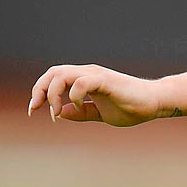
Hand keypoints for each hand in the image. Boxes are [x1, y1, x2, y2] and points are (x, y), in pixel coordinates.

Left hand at [28, 64, 161, 125]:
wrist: (153, 103)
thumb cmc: (130, 107)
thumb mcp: (99, 114)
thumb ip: (80, 113)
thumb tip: (60, 113)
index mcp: (83, 79)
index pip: (53, 77)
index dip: (39, 91)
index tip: (33, 110)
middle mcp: (86, 73)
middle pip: (53, 72)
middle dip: (39, 90)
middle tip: (36, 110)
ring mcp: (95, 75)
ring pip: (62, 74)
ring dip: (53, 94)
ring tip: (55, 112)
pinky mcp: (105, 80)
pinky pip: (81, 83)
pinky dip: (74, 96)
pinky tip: (79, 108)